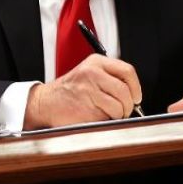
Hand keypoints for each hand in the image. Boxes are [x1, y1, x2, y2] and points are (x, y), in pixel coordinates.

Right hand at [23, 54, 142, 129]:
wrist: (45, 102)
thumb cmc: (70, 90)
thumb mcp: (89, 72)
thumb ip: (110, 77)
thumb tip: (134, 94)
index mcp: (96, 62)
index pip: (127, 71)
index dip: (136, 87)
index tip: (136, 97)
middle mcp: (92, 73)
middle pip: (125, 91)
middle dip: (128, 105)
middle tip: (124, 110)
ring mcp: (88, 91)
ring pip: (118, 107)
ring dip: (117, 115)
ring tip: (107, 113)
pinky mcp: (85, 109)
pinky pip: (107, 118)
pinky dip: (105, 121)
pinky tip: (95, 116)